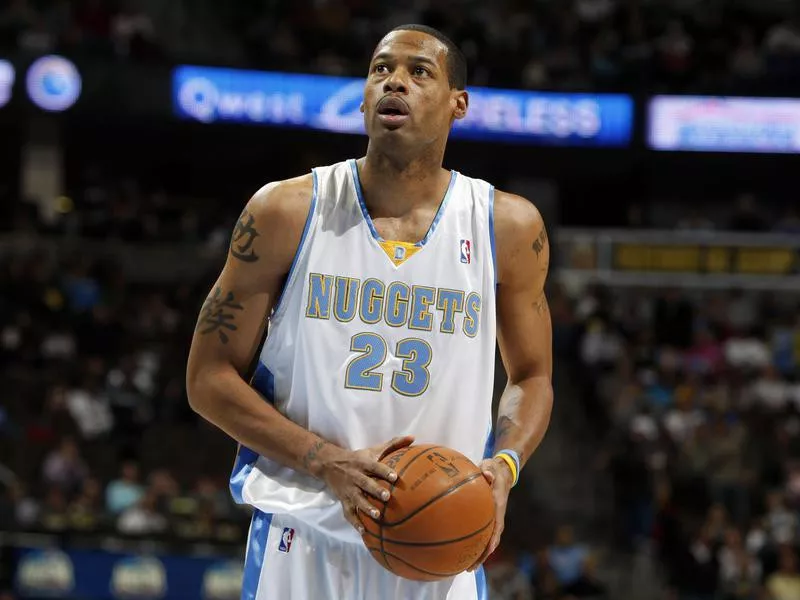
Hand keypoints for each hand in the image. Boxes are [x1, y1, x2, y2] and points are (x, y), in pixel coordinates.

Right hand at [320, 435, 414, 533]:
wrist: (330, 464)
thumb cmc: (358, 458)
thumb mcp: (373, 449)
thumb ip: (393, 444)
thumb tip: (413, 437)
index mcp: (363, 463)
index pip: (374, 466)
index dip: (384, 471)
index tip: (395, 477)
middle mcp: (355, 476)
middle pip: (365, 483)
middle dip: (375, 490)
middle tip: (387, 497)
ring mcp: (348, 490)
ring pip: (357, 499)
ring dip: (366, 508)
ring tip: (377, 516)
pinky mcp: (343, 500)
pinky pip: (348, 513)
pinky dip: (355, 523)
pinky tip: (364, 532)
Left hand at [468, 456, 512, 570]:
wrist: (502, 471)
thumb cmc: (493, 469)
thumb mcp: (490, 466)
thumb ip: (488, 470)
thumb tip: (487, 475)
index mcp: (498, 503)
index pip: (497, 524)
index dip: (492, 538)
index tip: (487, 551)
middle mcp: (497, 514)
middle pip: (492, 539)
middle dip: (483, 555)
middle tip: (470, 568)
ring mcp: (494, 518)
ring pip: (488, 540)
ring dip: (480, 554)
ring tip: (467, 568)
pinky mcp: (489, 518)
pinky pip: (482, 534)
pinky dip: (475, 544)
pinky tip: (462, 551)